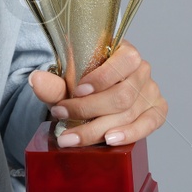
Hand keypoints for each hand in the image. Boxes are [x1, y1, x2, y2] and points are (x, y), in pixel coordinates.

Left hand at [27, 39, 166, 147]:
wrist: (92, 97)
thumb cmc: (83, 84)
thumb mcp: (66, 81)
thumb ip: (53, 83)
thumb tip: (36, 80)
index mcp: (124, 52)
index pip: (124, 61)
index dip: (102, 78)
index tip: (76, 91)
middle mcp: (142, 71)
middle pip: (121, 95)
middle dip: (88, 109)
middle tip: (61, 116)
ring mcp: (151, 92)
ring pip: (128, 113)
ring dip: (97, 128)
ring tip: (71, 137)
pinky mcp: (156, 112)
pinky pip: (148, 125)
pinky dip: (129, 134)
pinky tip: (109, 140)